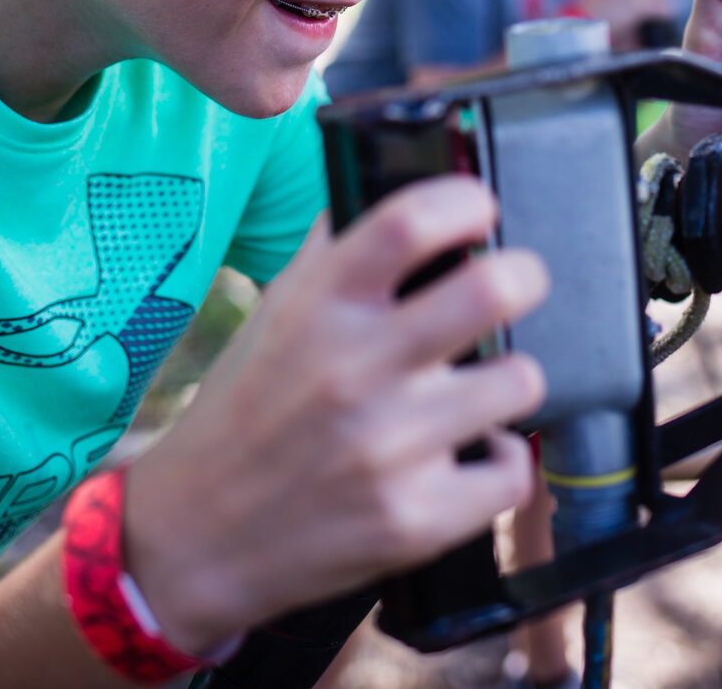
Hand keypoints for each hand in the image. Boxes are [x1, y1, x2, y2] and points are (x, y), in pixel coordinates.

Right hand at [124, 176, 546, 653]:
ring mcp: (387, 448)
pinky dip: (501, 462)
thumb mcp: (274, 315)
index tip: (480, 206)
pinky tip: (468, 455)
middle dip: (525, 276)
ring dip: (510, 379)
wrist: (196, 538)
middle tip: (518, 282)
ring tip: (481, 386)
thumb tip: (390, 182)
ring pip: (520, 381)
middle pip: (491, 291)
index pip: (407, 222)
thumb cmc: (244, 415)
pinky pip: (513, 470)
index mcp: (318, 309)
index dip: (464, 200)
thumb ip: (334, 251)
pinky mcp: (414, 520)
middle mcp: (352, 371)